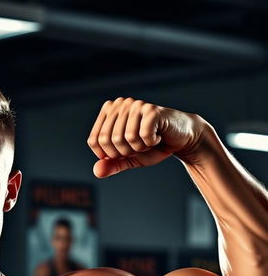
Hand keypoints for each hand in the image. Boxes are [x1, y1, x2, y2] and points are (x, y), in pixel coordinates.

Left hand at [87, 97, 206, 177]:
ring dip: (138, 148)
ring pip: (124, 138)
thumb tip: (97, 171)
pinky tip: (157, 136)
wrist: (180, 139)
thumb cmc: (152, 146)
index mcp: (109, 112)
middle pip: (107, 140)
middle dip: (123, 152)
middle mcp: (121, 104)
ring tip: (148, 140)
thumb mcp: (128, 158)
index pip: (94, 140)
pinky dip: (150, 143)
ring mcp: (136, 105)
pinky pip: (141, 136)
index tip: (123, 151)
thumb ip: (111, 164)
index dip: (108, 154)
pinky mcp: (152, 110)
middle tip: (138, 146)